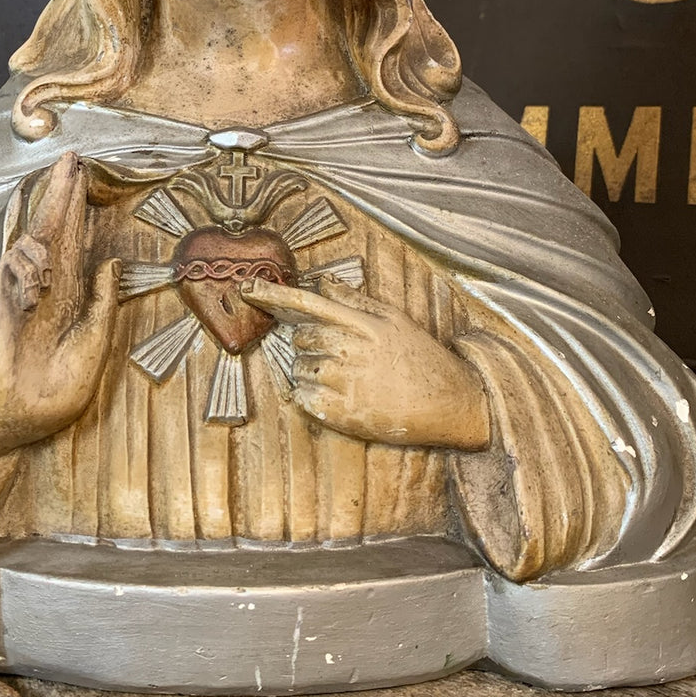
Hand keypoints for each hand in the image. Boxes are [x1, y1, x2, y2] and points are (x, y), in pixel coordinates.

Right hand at [0, 152, 119, 457]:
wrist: (23, 419)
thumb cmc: (57, 391)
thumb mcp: (94, 346)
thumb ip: (103, 307)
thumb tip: (111, 263)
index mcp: (65, 297)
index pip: (73, 243)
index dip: (78, 210)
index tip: (84, 175)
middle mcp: (42, 289)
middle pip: (54, 232)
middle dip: (63, 195)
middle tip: (72, 156)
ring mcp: (20, 298)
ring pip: (33, 245)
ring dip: (46, 226)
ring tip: (55, 214)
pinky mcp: (2, 313)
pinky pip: (8, 274)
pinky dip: (18, 256)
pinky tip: (23, 232)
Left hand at [242, 277, 489, 450]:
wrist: (450, 402)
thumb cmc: (420, 357)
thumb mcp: (393, 320)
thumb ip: (355, 301)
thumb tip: (323, 283)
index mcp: (363, 322)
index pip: (308, 303)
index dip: (273, 295)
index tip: (245, 288)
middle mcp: (350, 349)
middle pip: (300, 338)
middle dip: (311, 344)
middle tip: (342, 355)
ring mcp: (344, 382)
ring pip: (300, 368)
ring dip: (313, 371)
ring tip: (349, 378)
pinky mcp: (340, 413)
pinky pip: (303, 397)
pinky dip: (313, 396)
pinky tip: (341, 396)